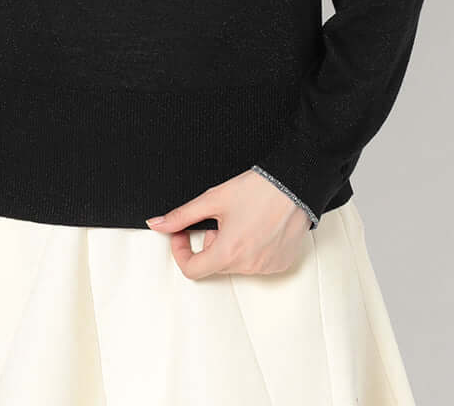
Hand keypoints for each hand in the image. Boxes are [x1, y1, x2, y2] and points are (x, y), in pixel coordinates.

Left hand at [145, 168, 309, 278]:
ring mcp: (267, 268)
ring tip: (242, 220)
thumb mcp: (213, 199)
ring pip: (236, 264)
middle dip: (209, 243)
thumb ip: (182, 215)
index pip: (192, 270)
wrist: (295, 184)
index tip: (183, 234)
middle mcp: (249, 266)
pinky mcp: (281, 264)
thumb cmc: (259, 189)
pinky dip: (252, 250)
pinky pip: (257, 264)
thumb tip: (158, 224)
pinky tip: (258, 227)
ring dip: (231, 246)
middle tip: (219, 219)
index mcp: (228, 252)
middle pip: (214, 264)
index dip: (181, 250)